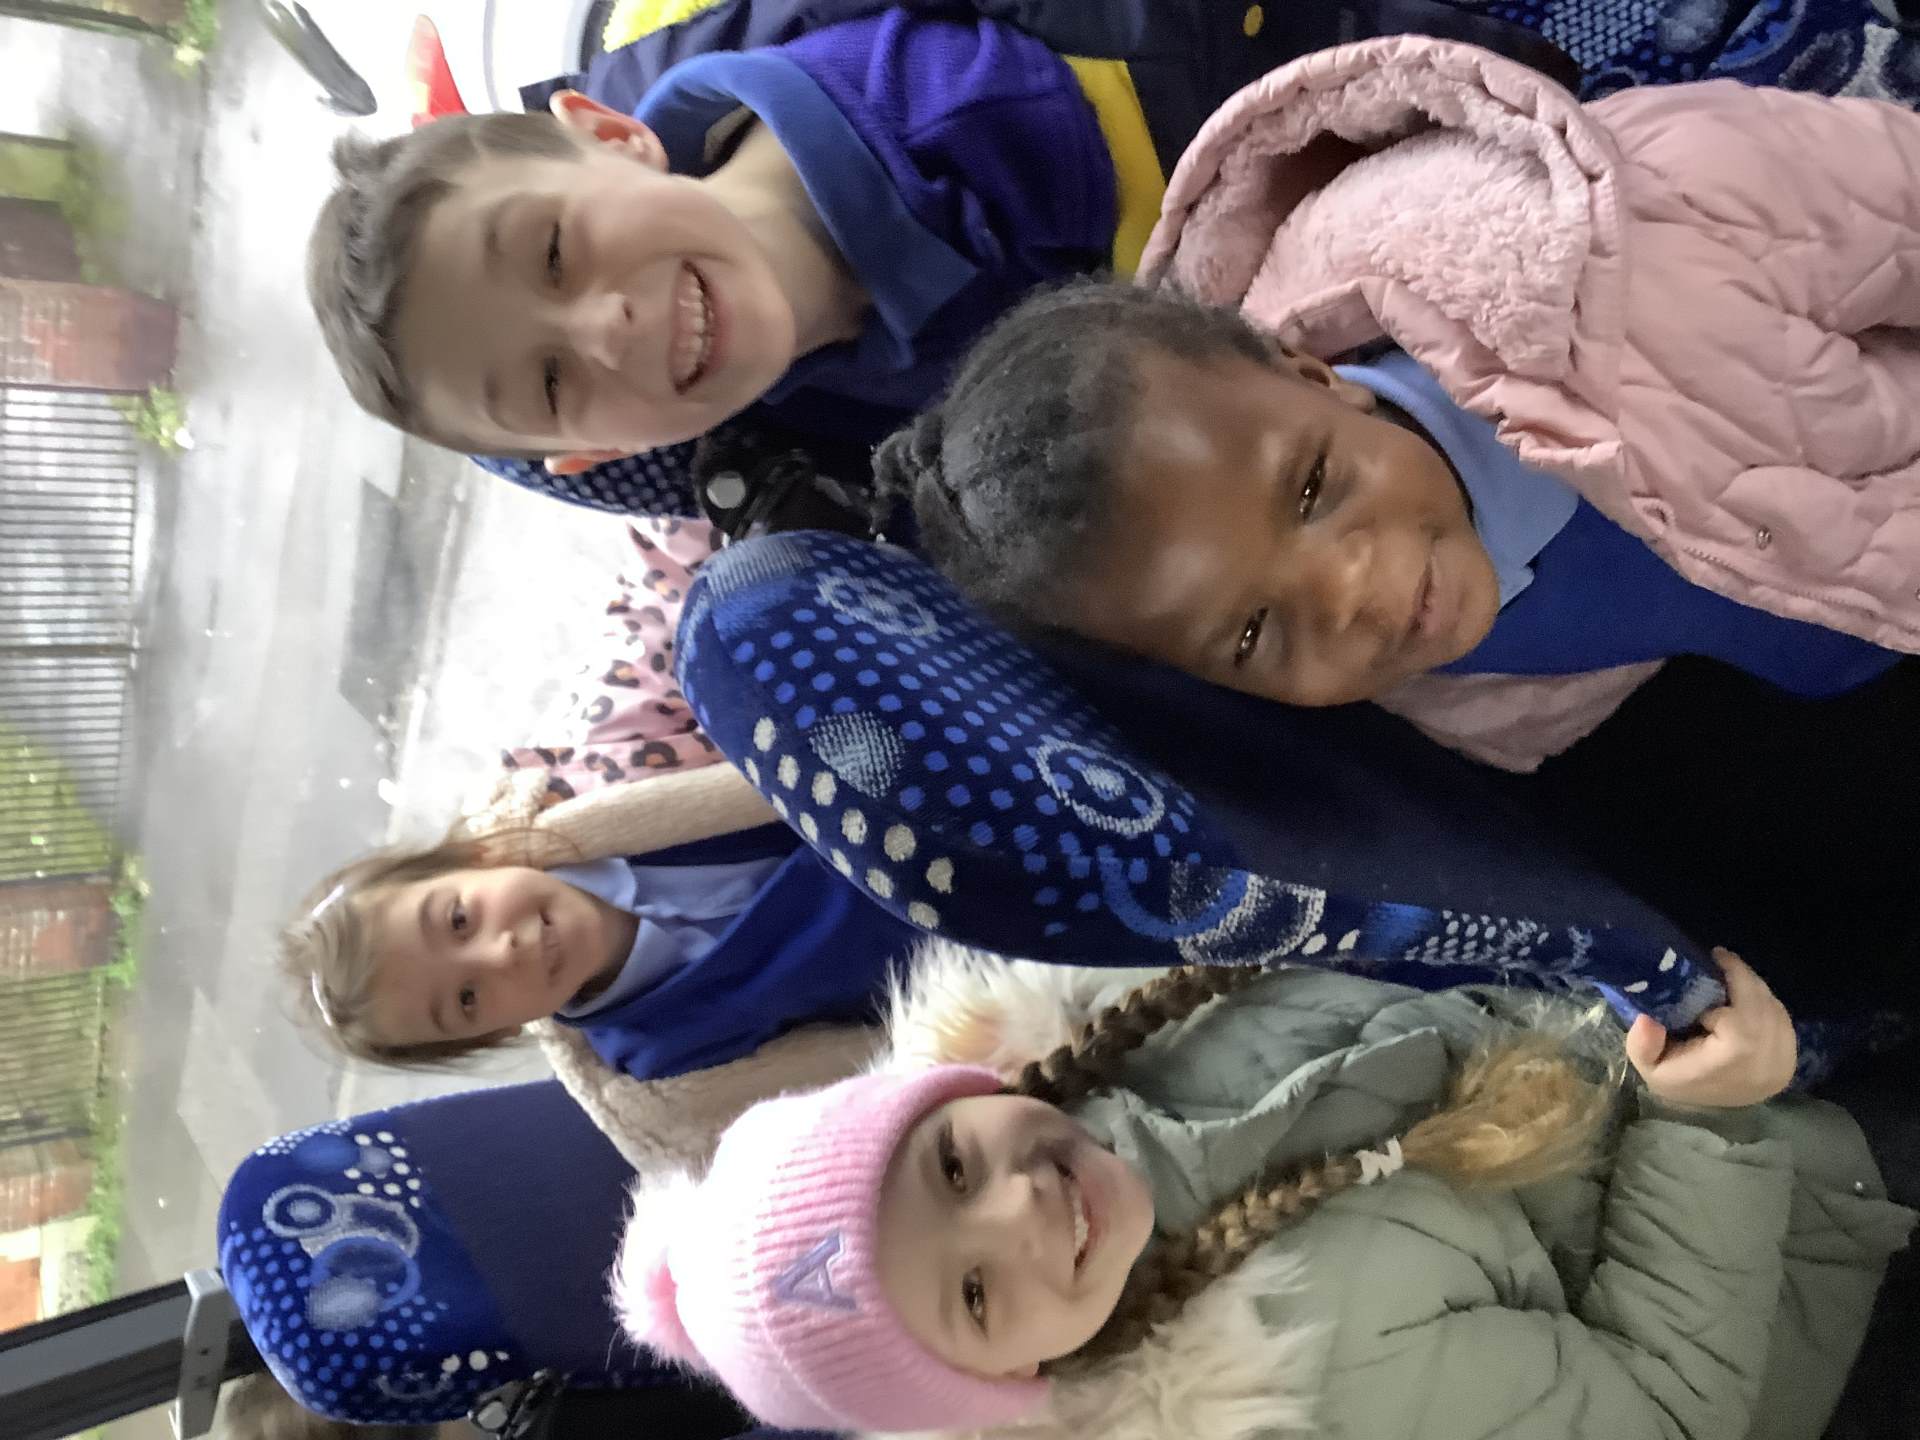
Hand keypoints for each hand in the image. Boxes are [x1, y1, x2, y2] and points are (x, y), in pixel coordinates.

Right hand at [1625, 949, 1796, 1107]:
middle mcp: (1766, 1059)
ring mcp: (1783, 1061)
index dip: (1724, 986)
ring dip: (1754, 987)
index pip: (1738, 1013)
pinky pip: (1783, 1018)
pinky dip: (1766, 1002)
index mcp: (1734, 1059)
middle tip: (1720, 958)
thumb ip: (1642, 1044)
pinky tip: (1746, 998)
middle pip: (1762, 1003)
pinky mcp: (1790, 1060)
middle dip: (1742, 976)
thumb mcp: (1650, 1068)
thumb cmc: (1680, 1083)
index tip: (1706, 965)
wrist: (1709, 1116)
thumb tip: (1648, 1017)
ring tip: (1731, 975)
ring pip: (1774, 1007)